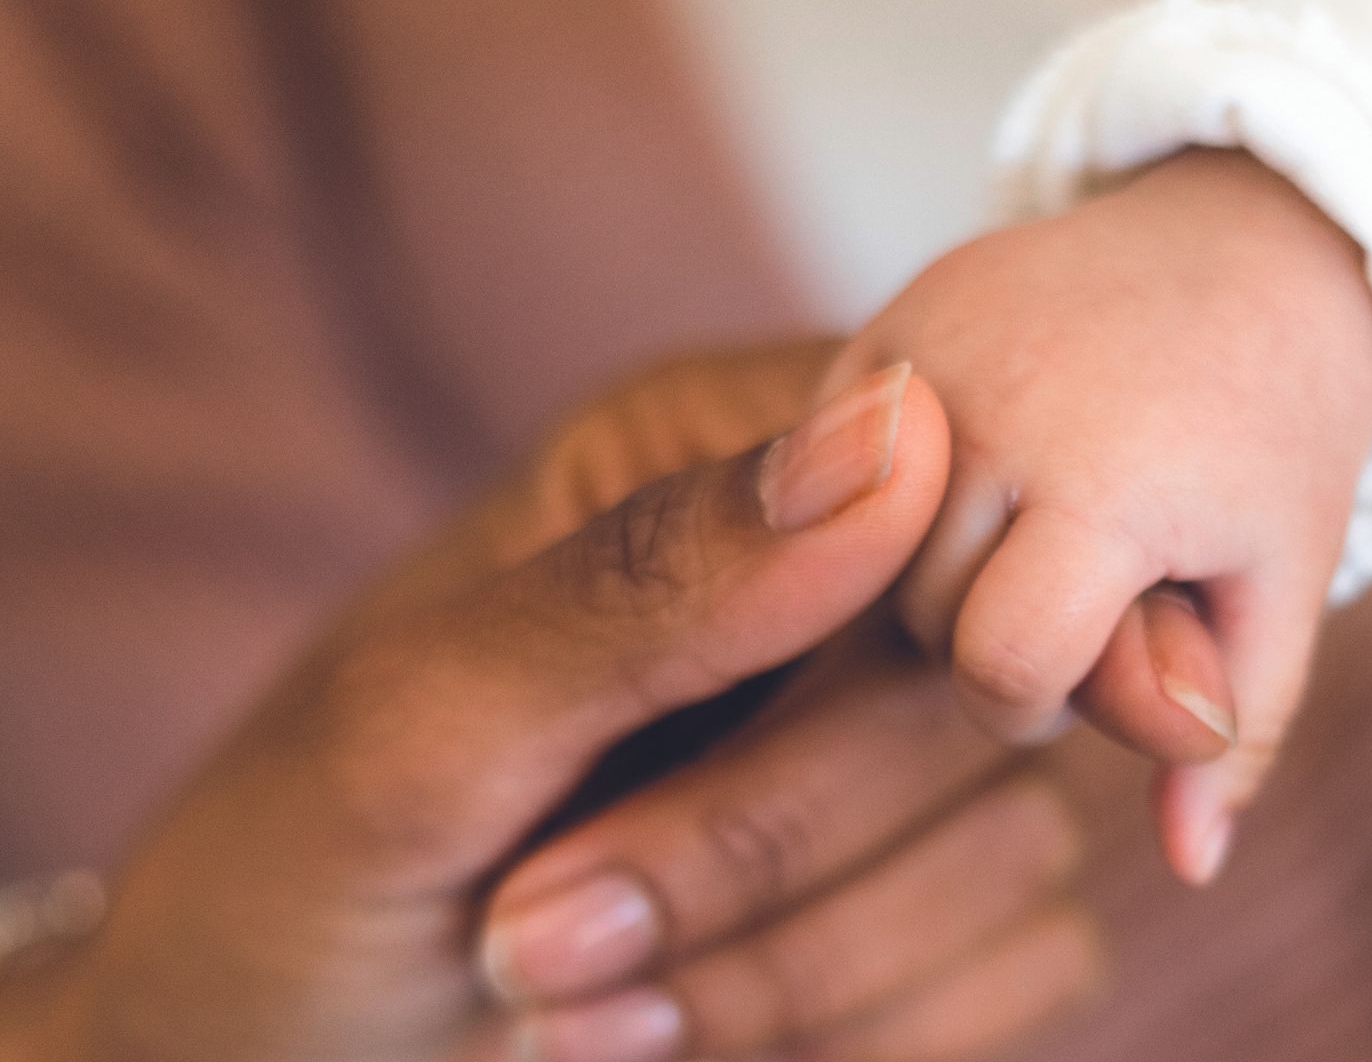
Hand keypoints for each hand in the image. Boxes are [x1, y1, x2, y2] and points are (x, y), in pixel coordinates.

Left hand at [1, 356, 1096, 1061]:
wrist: (277, 1060)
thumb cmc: (298, 871)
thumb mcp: (423, 723)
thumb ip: (652, 582)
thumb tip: (901, 436)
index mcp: (715, 461)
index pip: (946, 466)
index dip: (960, 591)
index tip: (890, 719)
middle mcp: (838, 592)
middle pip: (982, 683)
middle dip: (762, 847)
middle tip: (533, 935)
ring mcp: (903, 761)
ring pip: (1020, 842)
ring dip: (792, 968)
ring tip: (561, 1005)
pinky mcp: (942, 910)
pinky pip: (1031, 963)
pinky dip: (863, 1032)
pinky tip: (683, 1040)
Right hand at [827, 149, 1371, 882]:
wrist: (1246, 247)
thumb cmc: (1272, 435)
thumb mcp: (1281, 588)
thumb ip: (1232, 731)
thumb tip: (1189, 868)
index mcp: (1107, 476)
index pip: (1001, 666)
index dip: (1039, 698)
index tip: (1091, 657)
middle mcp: (990, 403)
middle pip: (921, 622)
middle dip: (991, 634)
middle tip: (1077, 579)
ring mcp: (921, 349)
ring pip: (860, 561)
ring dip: (937, 575)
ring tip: (1032, 526)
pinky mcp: (877, 321)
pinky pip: (833, 472)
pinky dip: (894, 502)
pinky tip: (981, 472)